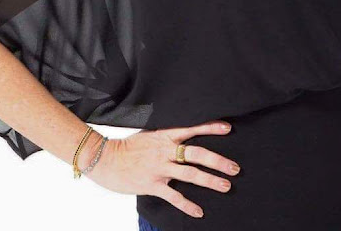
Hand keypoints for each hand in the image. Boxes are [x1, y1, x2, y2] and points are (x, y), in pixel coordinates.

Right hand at [85, 120, 239, 217]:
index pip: (192, 129)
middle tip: (235, 167)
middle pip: (197, 154)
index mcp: (165, 135)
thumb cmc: (127, 146)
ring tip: (226, 186)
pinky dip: (188, 205)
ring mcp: (160, 168)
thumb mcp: (149, 134)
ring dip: (210, 181)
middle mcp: (165, 150)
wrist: (105, 159)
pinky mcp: (153, 185)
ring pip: (190, 174)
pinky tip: (199, 211)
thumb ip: (167, 136)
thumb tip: (183, 135)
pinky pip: (174, 197)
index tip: (228, 128)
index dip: (211, 128)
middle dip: (218, 161)